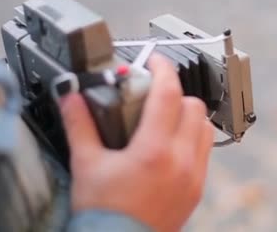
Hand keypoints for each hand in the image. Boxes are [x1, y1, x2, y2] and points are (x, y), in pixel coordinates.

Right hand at [59, 54, 214, 231]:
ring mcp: (193, 177)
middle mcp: (181, 161)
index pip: (168, 93)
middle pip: (193, 106)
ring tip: (164, 117)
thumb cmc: (103, 215)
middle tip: (153, 92)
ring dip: (188, 115)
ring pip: (205, 128)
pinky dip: (192, 138)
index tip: (154, 61)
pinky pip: (204, 152)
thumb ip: (80, 124)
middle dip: (174, 93)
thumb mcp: (87, 164)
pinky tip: (171, 144)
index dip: (162, 69)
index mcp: (154, 150)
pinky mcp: (196, 190)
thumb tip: (71, 96)